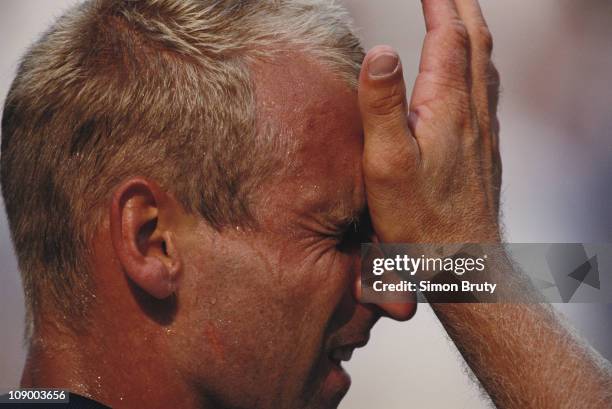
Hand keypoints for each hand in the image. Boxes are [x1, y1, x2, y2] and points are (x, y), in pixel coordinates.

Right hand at [359, 0, 500, 243]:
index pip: (450, 37)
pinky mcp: (483, 149)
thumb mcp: (388, 164)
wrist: (466, 263)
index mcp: (447, 108)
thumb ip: (382, 106)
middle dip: (461, 7)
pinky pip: (486, 90)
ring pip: (485, 65)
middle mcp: (472, 113)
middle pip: (476, 42)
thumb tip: (383, 50)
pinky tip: (470, 74)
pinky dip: (477, 63)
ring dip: (473, 31)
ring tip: (460, 15)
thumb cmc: (421, 221)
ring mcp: (483, 131)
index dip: (440, 2)